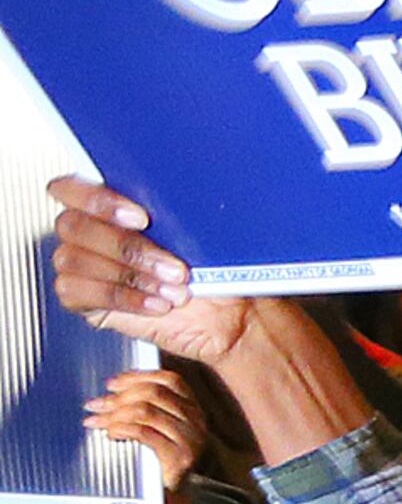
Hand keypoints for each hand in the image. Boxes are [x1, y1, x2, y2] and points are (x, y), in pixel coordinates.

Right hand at [43, 179, 271, 368]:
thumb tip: (181, 198)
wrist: (228, 317)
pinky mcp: (84, 299)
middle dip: (127, 246)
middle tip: (174, 267)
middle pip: (73, 225)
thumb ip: (178, 209)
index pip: (71, 187)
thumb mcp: (204, 233)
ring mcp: (83, 265)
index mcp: (109, 205)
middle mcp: (89, 232)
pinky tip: (156, 303)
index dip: (97, 199)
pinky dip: (123, 298)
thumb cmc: (214, 269)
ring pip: (73, 259)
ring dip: (129, 275)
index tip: (142, 217)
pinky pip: (77, 292)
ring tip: (172, 289)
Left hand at [82, 366, 205, 499]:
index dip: (138, 376)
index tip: (112, 384)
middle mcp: (197, 422)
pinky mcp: (180, 457)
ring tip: (96, 421)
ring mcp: (191, 439)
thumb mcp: (156, 430)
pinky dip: (121, 429)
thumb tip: (112, 390)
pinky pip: (143, 432)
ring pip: (146, 410)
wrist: (167, 503)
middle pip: (154, 393)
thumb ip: (146, 408)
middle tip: (96, 405)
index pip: (170, 380)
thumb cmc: (155, 463)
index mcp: (193, 410)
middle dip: (119, 397)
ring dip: (114, 413)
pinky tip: (110, 434)